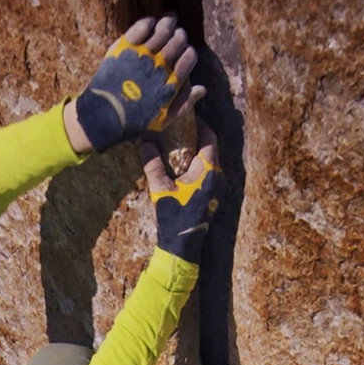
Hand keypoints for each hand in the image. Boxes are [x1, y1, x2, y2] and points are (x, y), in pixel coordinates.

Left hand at [70, 14, 204, 152]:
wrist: (105, 116)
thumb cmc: (135, 121)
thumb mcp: (164, 119)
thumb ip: (184, 103)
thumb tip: (202, 89)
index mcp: (171, 82)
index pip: (189, 57)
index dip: (189, 53)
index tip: (185, 53)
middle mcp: (160, 66)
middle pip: (178, 40)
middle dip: (180, 36)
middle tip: (177, 35)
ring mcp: (143, 55)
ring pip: (163, 30)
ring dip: (169, 23)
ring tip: (170, 20)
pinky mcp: (126, 47)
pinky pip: (141, 27)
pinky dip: (148, 22)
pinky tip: (151, 23)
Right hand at [139, 116, 223, 261]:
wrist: (182, 248)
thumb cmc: (173, 219)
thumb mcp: (160, 190)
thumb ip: (152, 165)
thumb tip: (144, 142)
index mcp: (209, 171)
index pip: (210, 138)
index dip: (200, 125)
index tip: (187, 117)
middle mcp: (219, 177)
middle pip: (211, 148)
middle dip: (197, 136)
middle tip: (180, 127)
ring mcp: (218, 188)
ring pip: (211, 160)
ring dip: (197, 151)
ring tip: (179, 144)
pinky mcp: (214, 196)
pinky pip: (210, 172)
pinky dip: (199, 164)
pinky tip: (183, 166)